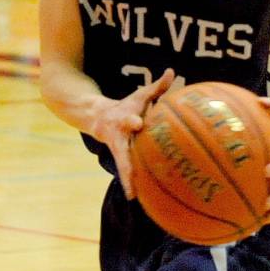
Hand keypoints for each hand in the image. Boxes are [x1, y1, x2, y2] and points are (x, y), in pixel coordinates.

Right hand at [90, 69, 174, 199]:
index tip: (137, 123)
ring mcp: (117, 149)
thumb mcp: (139, 95)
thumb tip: (172, 71)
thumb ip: (157, 86)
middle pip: (122, 149)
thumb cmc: (127, 106)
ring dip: (127, 179)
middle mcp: (119, 137)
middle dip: (126, 160)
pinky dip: (131, 184)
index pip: (129, 119)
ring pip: (122, 165)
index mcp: (125, 119)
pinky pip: (126, 172)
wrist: (97, 117)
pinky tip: (137, 199)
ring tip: (133, 195)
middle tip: (130, 173)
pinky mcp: (119, 158)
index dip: (132, 121)